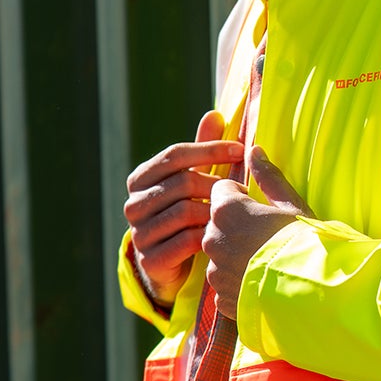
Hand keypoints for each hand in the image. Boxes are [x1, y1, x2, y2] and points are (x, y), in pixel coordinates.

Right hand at [124, 110, 242, 305]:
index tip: (240, 149)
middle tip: (246, 191)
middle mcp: (133, 204)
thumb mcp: (192, 181)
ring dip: (216, 212)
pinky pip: (186, 241)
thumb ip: (201, 151)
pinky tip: (225, 235)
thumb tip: (215, 113)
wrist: (171, 267)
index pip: (175, 154)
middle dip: (218, 184)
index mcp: (140, 179)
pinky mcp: (151, 260)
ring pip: (184, 211)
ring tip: (238, 213)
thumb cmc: (186, 216)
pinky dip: (209, 236)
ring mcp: (139, 233)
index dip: (209, 149)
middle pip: (182, 182)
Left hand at [203, 148, 308, 318]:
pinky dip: (239, 283)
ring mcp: (215, 271)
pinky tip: (263, 284)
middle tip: (266, 238)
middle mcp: (213, 239)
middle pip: (217, 224)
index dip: (241, 197)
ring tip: (267, 263)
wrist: (313, 292)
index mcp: (227, 210)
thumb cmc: (306, 244)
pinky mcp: (222, 298)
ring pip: (220, 255)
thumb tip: (254, 149)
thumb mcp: (292, 205)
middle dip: (236, 227)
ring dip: (236, 255)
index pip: (221, 191)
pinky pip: (225, 284)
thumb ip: (268, 177)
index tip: (260, 209)